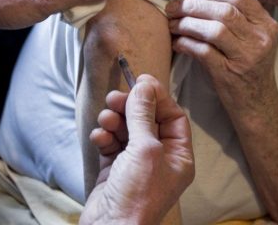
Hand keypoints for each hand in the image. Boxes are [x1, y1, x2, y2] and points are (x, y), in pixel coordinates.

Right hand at [80, 75, 193, 224]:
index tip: (141, 81)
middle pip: (147, 120)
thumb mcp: (145, 149)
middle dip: (131, 107)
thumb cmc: (137, 196)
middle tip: (115, 98)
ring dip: (114, 120)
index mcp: (178, 157)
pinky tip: (100, 137)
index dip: (158, 98)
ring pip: (126, 130)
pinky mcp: (114, 170)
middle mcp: (159, 160)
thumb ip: (143, 115)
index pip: (173, 117)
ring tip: (105, 119)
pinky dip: (104, 137)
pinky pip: (110, 144)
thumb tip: (144, 86)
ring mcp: (135, 165)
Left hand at [165, 0, 277, 112]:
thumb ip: (235, 19)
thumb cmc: (246, 68)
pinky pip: (203, 51)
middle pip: (224, 11)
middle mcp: (261, 39)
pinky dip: (186, 44)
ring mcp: (247, 57)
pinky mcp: (230, 73)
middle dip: (193, 6)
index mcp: (267, 25)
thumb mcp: (251, 40)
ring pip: (213, 29)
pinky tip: (177, 43)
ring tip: (172, 24)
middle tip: (173, 8)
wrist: (256, 105)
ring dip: (187, 24)